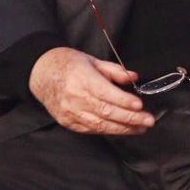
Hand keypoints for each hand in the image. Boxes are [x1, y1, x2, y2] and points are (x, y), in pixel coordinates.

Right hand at [28, 47, 154, 134]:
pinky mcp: (67, 122)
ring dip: (122, 128)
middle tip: (148, 121)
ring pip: (100, 125)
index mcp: (82, 78)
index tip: (140, 105)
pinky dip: (107, 130)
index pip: (106, 94)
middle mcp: (75, 97)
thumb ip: (114, 70)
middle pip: (106, 112)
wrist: (41, 73)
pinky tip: (122, 130)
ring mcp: (70, 112)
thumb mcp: (92, 60)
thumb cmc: (69, 64)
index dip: (124, 101)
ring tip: (140, 128)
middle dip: (129, 118)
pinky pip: (90, 129)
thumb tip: (133, 76)